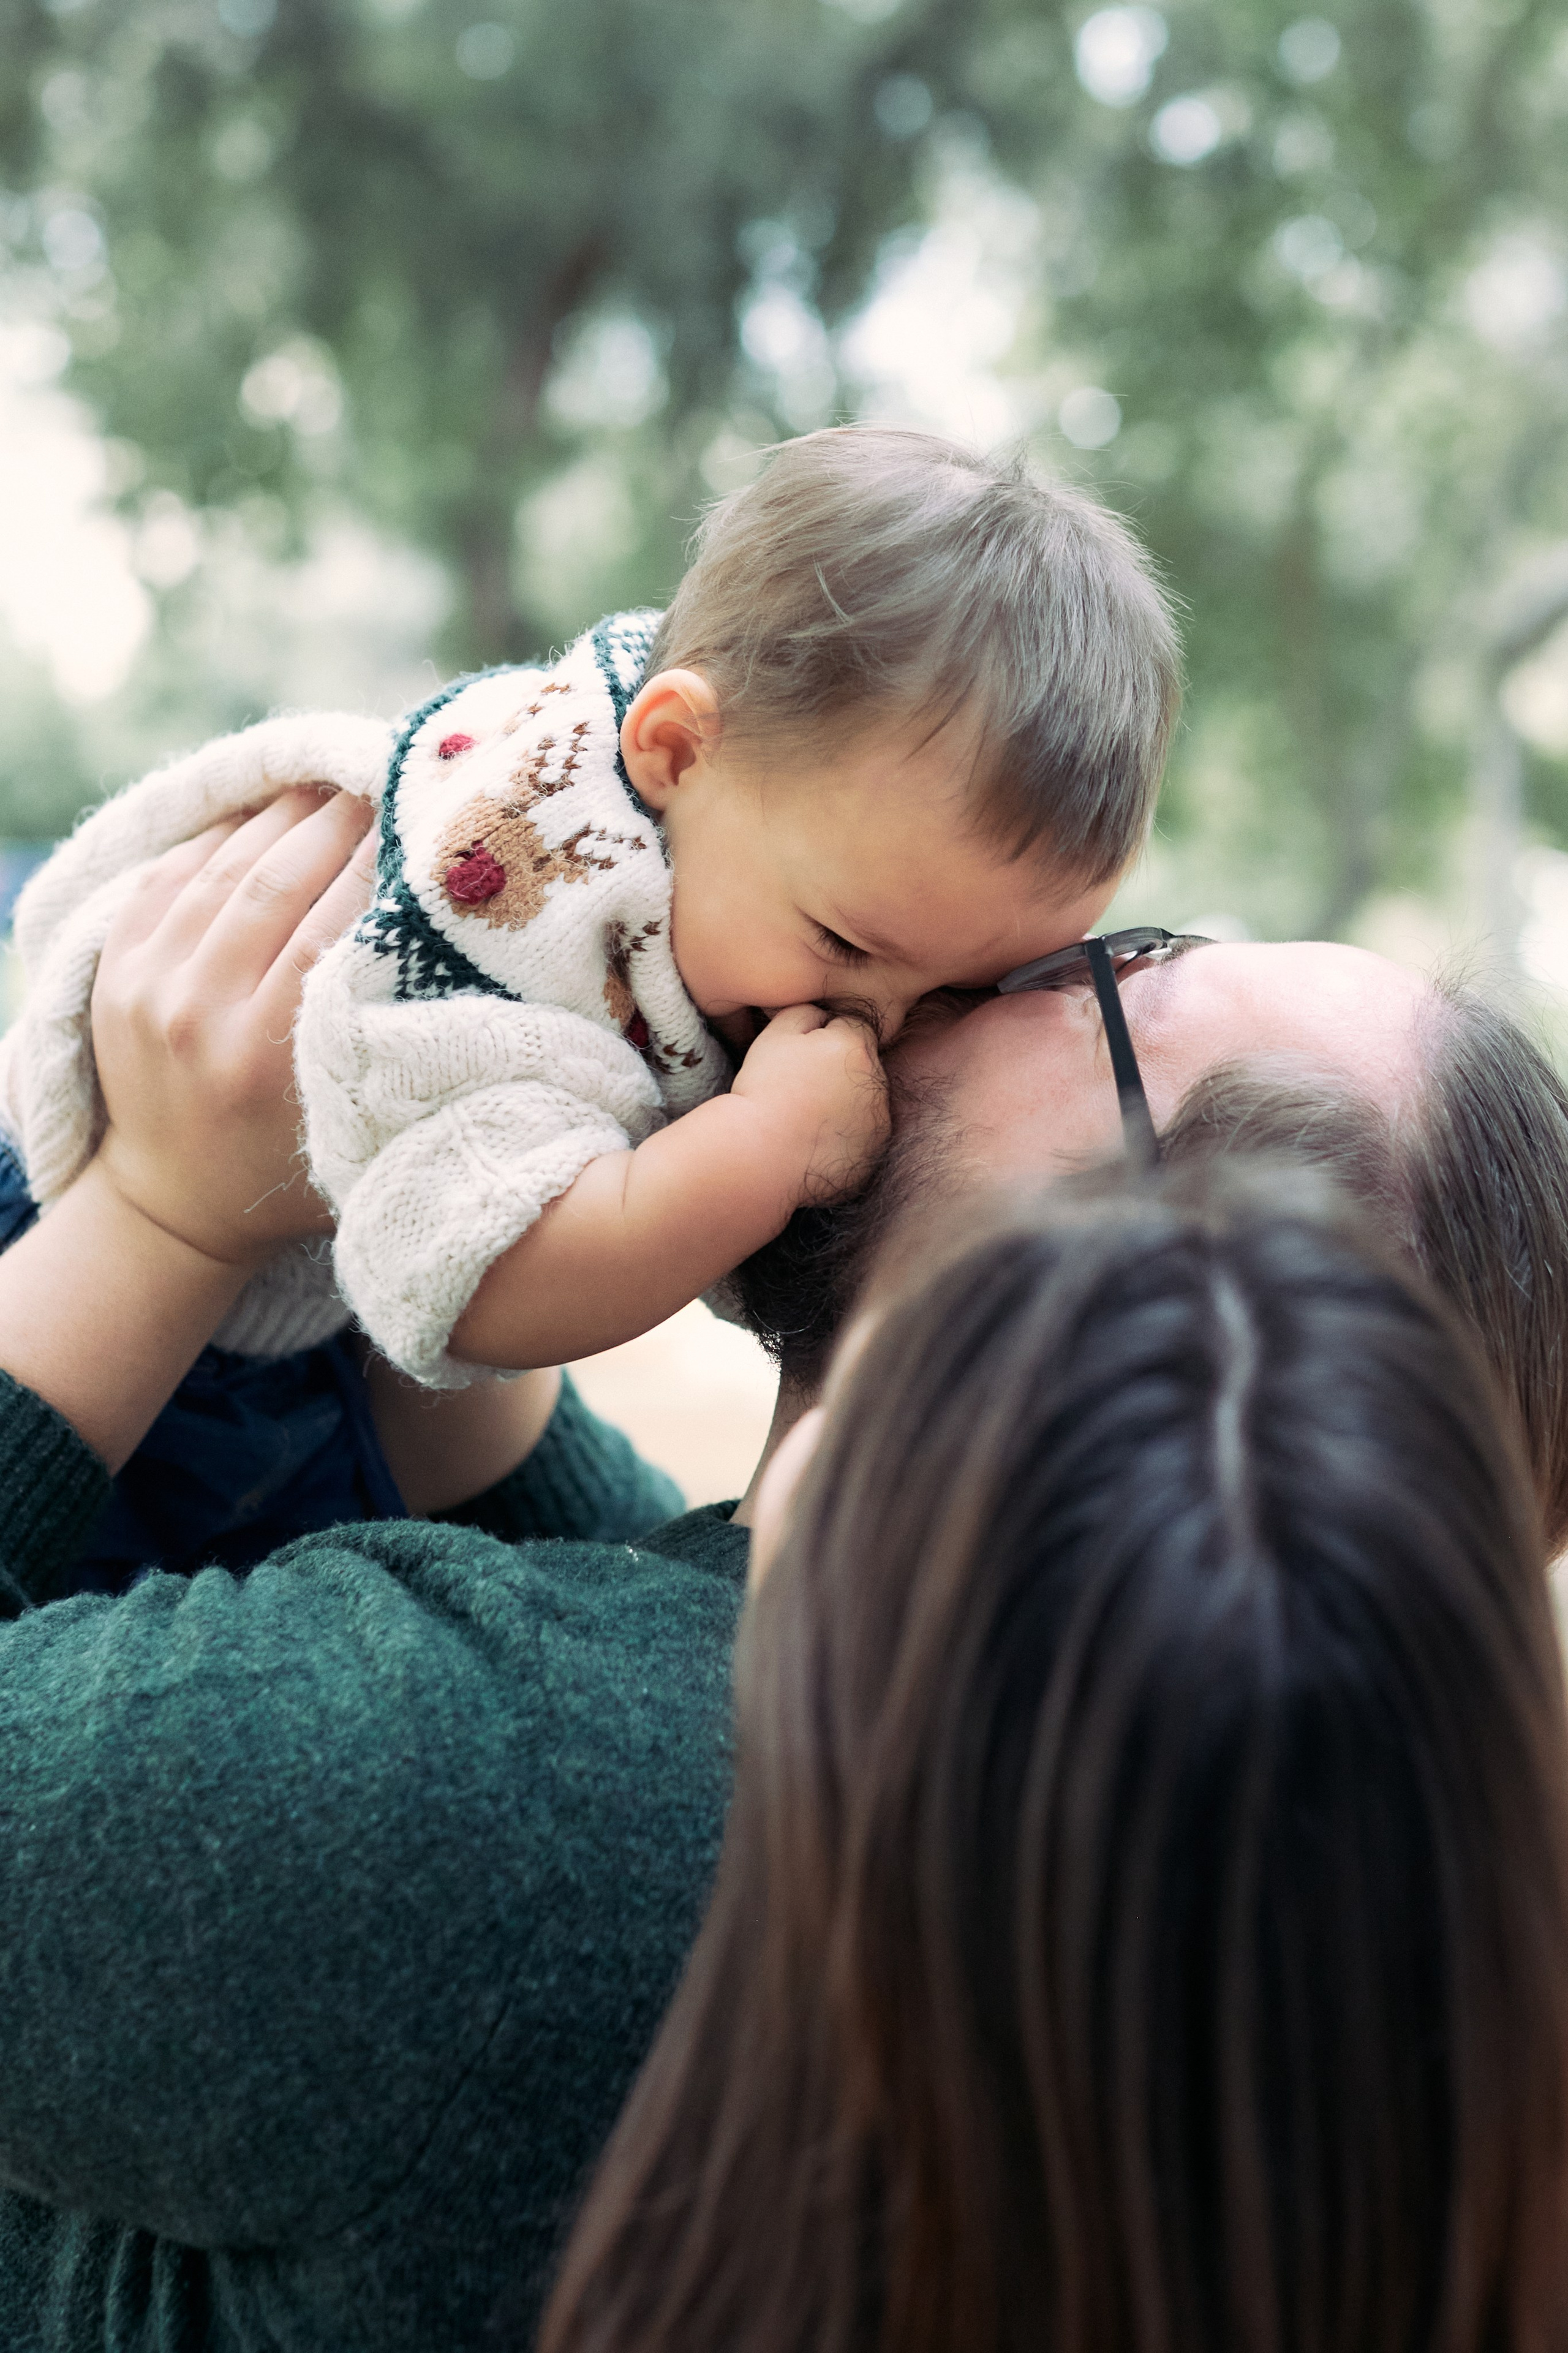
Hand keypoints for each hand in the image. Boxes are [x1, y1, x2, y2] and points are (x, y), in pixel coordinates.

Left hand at [90, 788, 375, 1267]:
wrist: (172, 1205)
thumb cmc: (289, 1173)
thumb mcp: (361, 1132)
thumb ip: (401, 1057)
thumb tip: (466, 965)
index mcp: (265, 1060)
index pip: (328, 930)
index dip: (377, 866)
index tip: (421, 824)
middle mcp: (198, 1016)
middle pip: (274, 884)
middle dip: (335, 823)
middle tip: (384, 783)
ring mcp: (147, 989)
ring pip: (222, 869)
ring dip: (280, 817)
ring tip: (330, 785)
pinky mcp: (116, 972)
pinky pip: (169, 877)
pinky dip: (219, 838)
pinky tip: (264, 814)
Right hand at [731, 1002, 889, 1204]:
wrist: (761, 1155)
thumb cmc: (764, 1090)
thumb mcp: (777, 1034)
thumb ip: (807, 1011)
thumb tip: (823, 1014)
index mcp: (856, 1046)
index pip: (851, 1026)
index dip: (823, 1037)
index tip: (799, 1057)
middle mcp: (878, 1082)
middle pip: (862, 1063)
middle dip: (839, 1068)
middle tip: (801, 1088)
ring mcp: (880, 1121)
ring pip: (865, 1099)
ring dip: (845, 1101)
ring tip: (806, 1116)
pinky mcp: (874, 1153)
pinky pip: (864, 1134)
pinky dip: (846, 1134)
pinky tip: (815, 1139)